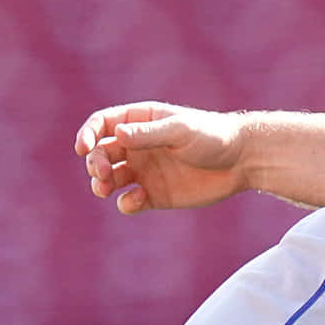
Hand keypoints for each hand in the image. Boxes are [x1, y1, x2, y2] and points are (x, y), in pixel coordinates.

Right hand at [76, 103, 250, 212]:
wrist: (242, 162)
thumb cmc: (212, 137)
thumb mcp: (180, 131)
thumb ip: (148, 134)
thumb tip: (115, 135)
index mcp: (140, 121)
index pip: (103, 124)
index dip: (87, 134)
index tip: (83, 147)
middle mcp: (138, 146)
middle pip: (101, 153)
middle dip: (94, 163)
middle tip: (101, 173)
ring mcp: (145, 171)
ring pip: (110, 179)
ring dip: (101, 184)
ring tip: (105, 188)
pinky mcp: (155, 195)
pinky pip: (130, 201)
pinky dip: (127, 203)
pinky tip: (139, 199)